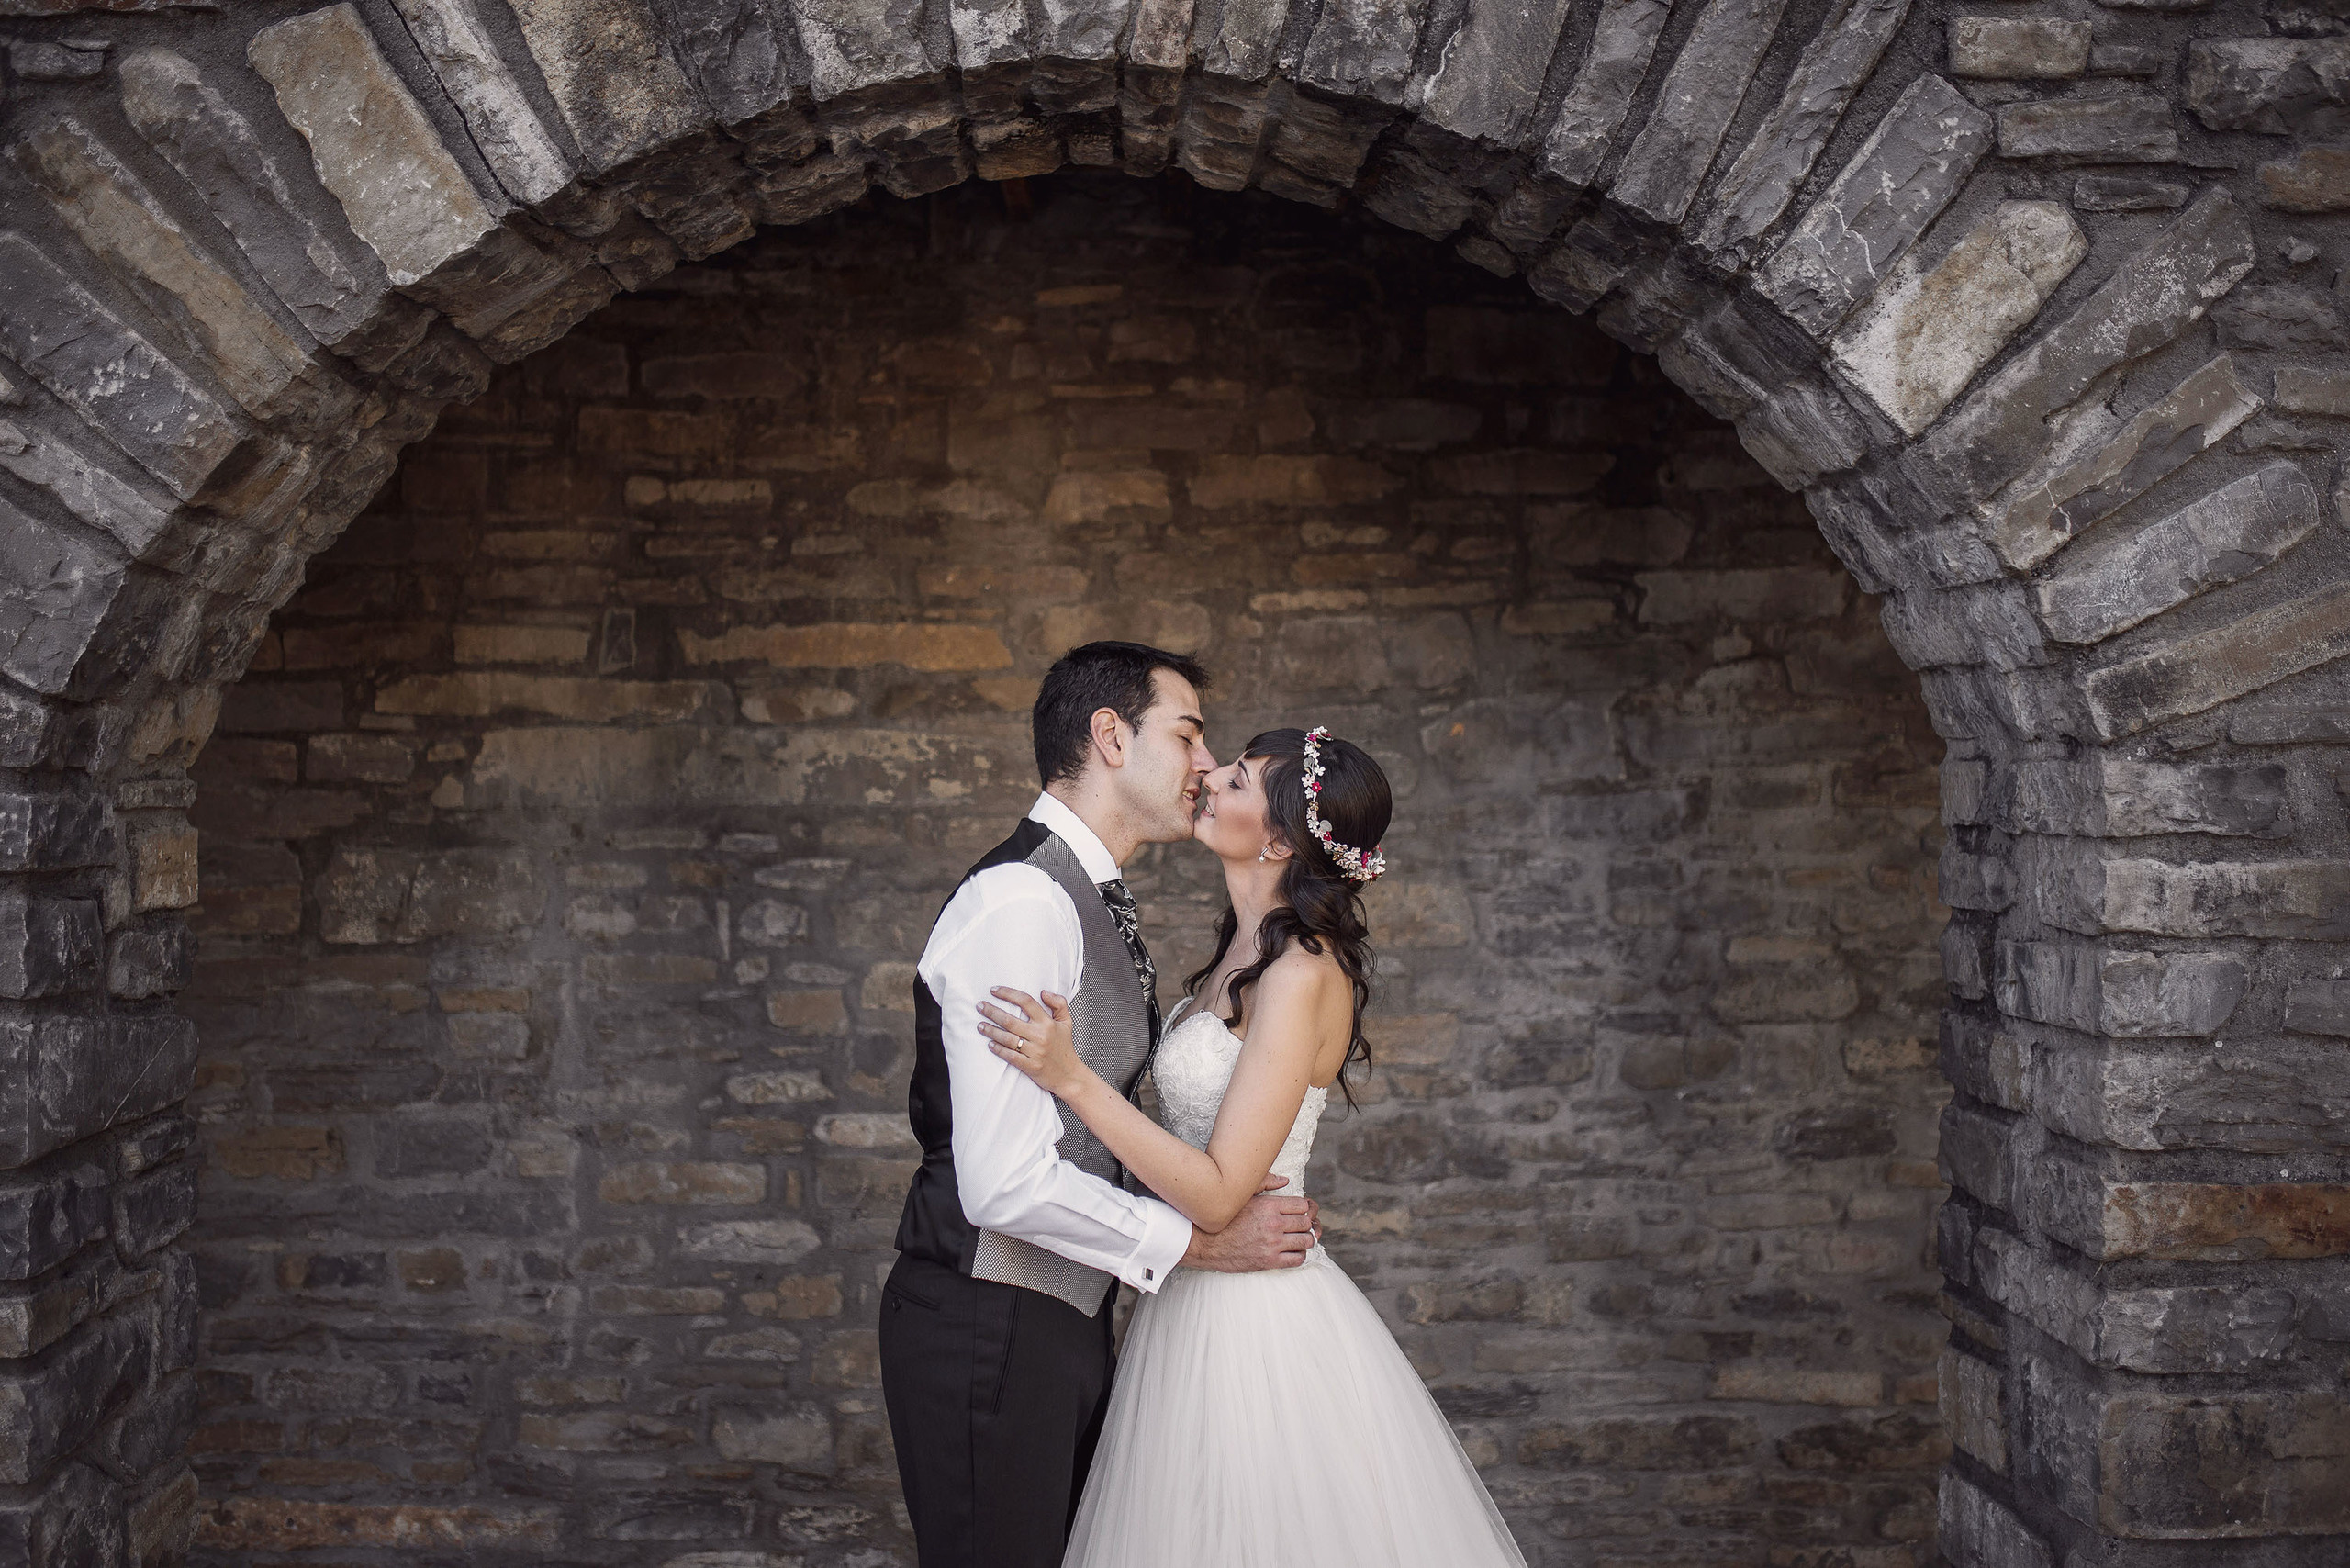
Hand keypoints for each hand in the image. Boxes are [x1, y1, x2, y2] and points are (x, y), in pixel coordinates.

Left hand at [978, 987, 1087, 1096]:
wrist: (1069, 1075)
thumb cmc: (1065, 1048)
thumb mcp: (1067, 1022)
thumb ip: (1059, 1003)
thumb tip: (1044, 992)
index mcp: (1047, 1022)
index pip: (1026, 1001)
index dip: (1008, 994)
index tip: (994, 990)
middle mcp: (1040, 1035)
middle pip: (1010, 1020)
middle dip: (992, 1011)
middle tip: (980, 1006)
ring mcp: (1035, 1051)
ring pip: (1007, 1038)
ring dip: (991, 1031)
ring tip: (980, 1025)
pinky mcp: (1030, 1066)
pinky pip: (1011, 1056)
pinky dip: (999, 1050)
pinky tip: (990, 1045)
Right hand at [1180, 1176, 1318, 1272]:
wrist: (1206, 1243)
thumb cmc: (1224, 1218)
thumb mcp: (1243, 1196)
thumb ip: (1265, 1183)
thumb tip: (1285, 1181)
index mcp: (1269, 1206)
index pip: (1302, 1205)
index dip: (1304, 1208)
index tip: (1299, 1212)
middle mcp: (1274, 1224)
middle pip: (1306, 1223)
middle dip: (1305, 1224)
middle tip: (1299, 1226)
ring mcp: (1272, 1244)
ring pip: (1306, 1241)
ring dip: (1305, 1240)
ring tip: (1297, 1238)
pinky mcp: (1269, 1261)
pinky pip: (1298, 1259)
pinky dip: (1299, 1255)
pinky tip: (1291, 1251)